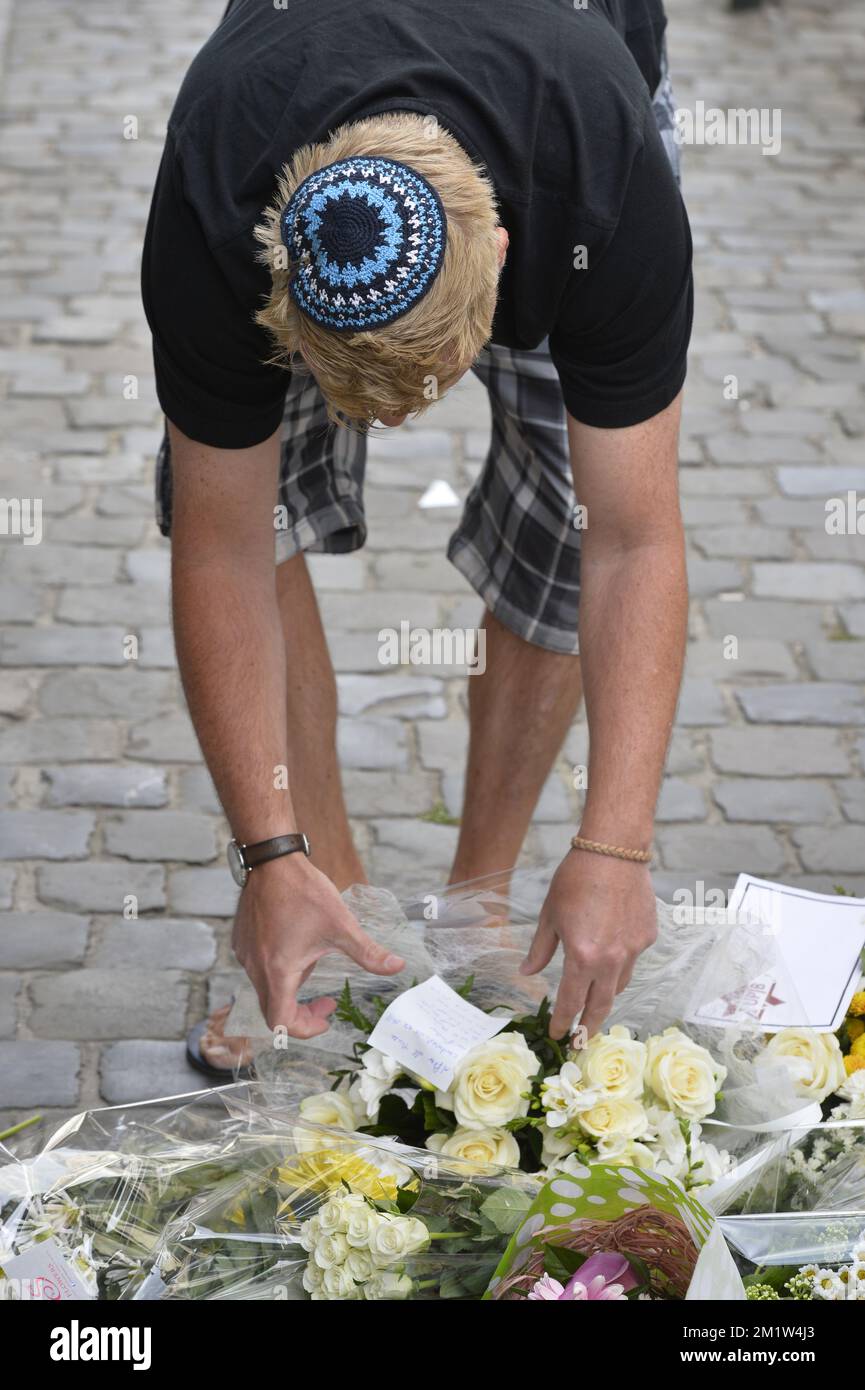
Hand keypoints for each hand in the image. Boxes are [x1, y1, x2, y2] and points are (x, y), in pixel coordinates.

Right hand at [232, 855, 404, 1038]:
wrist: (272, 861)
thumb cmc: (304, 892)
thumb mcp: (341, 925)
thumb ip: (368, 952)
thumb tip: (397, 966)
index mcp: (278, 971)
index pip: (281, 1023)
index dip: (304, 1028)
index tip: (326, 1016)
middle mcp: (256, 968)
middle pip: (273, 1010)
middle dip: (302, 1012)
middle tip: (327, 1000)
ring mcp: (245, 955)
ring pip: (267, 988)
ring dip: (292, 988)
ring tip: (315, 962)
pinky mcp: (243, 942)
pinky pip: (259, 968)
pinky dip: (279, 970)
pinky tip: (297, 945)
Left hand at [520, 849, 657, 1039]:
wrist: (614, 851)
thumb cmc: (575, 879)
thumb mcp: (549, 916)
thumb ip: (540, 950)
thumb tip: (526, 973)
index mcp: (582, 957)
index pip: (571, 1002)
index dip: (562, 1021)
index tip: (557, 1034)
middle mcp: (611, 960)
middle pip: (602, 1005)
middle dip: (589, 1026)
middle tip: (581, 1040)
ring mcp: (633, 950)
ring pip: (620, 983)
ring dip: (606, 993)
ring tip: (595, 996)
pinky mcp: (647, 937)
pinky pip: (632, 958)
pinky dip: (620, 960)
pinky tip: (611, 947)